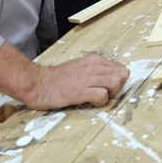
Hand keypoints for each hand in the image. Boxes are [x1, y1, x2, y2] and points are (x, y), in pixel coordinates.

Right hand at [0, 44, 128, 110]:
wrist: (38, 83)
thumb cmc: (58, 78)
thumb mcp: (80, 67)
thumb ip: (95, 70)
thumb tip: (110, 77)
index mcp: (94, 60)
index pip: (120, 68)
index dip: (118, 79)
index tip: (109, 87)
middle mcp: (94, 66)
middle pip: (122, 74)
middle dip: (118, 87)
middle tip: (107, 93)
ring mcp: (88, 78)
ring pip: (116, 83)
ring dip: (112, 94)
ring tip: (99, 98)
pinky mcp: (81, 91)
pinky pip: (103, 96)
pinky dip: (101, 102)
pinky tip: (91, 102)